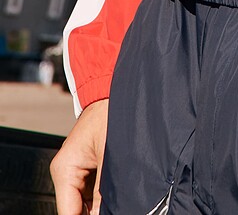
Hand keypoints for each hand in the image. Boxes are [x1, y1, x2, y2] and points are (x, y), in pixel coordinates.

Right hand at [50, 99, 107, 214]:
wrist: (114, 89)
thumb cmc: (111, 112)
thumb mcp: (110, 155)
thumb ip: (104, 190)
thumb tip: (106, 212)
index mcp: (64, 169)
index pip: (68, 213)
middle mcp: (66, 171)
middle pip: (75, 209)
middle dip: (94, 212)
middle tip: (115, 207)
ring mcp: (75, 170)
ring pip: (84, 203)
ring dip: (98, 205)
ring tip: (117, 200)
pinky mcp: (86, 166)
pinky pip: (91, 191)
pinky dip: (101, 196)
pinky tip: (115, 194)